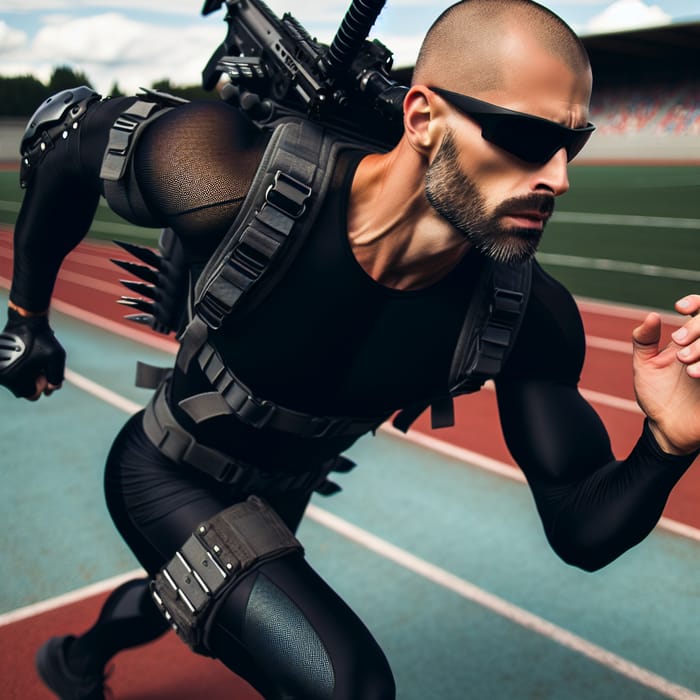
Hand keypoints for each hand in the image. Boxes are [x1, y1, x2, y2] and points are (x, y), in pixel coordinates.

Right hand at [0, 308, 65, 399]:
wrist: (26, 321)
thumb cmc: (42, 339)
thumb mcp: (56, 357)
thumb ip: (56, 377)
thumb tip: (51, 389)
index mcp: (14, 378)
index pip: (31, 395)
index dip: (42, 386)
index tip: (44, 373)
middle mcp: (3, 376)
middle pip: (24, 388)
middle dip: (36, 381)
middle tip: (42, 368)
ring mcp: (0, 370)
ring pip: (19, 380)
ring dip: (29, 375)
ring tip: (37, 361)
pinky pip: (13, 372)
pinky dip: (23, 369)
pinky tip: (31, 359)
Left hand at [632, 295, 699, 454]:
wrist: (667, 428)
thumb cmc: (656, 395)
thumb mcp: (645, 365)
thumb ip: (643, 340)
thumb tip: (651, 315)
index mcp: (692, 339)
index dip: (696, 301)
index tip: (679, 307)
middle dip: (698, 327)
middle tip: (678, 343)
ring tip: (688, 368)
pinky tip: (696, 374)